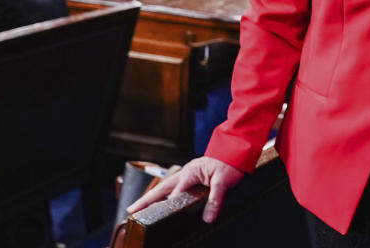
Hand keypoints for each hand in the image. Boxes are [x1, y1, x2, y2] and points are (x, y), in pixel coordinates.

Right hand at [126, 156, 243, 222]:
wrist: (237, 150)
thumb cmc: (231, 163)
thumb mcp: (224, 181)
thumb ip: (215, 199)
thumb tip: (208, 217)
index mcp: (190, 173)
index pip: (174, 194)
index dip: (167, 207)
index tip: (157, 219)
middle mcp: (186, 173)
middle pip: (161, 188)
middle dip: (146, 200)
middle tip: (131, 210)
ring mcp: (188, 174)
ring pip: (166, 187)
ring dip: (152, 197)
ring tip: (139, 208)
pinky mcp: (192, 176)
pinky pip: (174, 186)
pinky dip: (164, 194)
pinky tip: (161, 202)